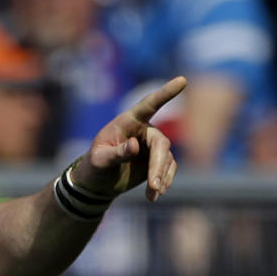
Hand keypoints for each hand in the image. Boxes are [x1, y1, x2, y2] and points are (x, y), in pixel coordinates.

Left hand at [73, 76, 186, 201]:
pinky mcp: (157, 160)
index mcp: (127, 122)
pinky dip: (163, 181)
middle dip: (158, 165)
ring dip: (161, 176)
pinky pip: (168, 169)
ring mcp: (152, 145)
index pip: (149, 105)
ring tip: (153, 194)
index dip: (166, 93)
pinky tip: (154, 195)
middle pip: (160, 143)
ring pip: (167, 158)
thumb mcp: (99, 161)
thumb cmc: (93, 167)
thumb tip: (135, 146)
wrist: (96, 183)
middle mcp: (143, 130)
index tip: (182, 80)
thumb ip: (116, 153)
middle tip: (154, 185)